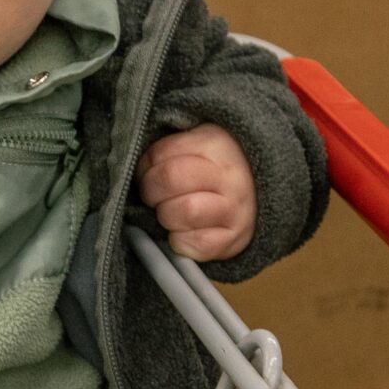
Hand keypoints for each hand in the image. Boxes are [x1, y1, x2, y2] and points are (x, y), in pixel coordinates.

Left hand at [140, 124, 255, 262]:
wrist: (256, 196)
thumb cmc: (212, 169)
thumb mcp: (196, 144)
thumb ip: (168, 150)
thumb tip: (132, 169)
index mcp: (215, 144)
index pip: (162, 152)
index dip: (144, 166)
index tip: (147, 173)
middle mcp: (229, 176)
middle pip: (170, 179)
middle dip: (151, 190)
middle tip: (153, 196)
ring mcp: (234, 209)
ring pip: (184, 211)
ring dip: (165, 216)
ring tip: (169, 213)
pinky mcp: (234, 238)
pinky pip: (195, 244)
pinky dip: (179, 241)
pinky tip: (181, 232)